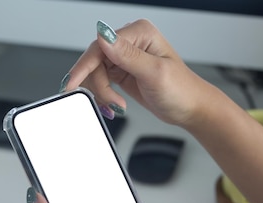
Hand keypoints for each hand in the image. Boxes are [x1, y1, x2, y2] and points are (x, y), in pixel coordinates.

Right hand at [63, 19, 216, 128]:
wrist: (189, 109)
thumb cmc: (182, 90)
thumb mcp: (154, 72)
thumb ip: (127, 55)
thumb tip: (104, 36)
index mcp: (140, 33)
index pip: (101, 46)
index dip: (85, 66)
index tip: (73, 83)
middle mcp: (131, 42)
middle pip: (95, 60)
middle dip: (98, 85)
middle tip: (108, 103)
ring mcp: (125, 57)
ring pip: (95, 73)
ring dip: (101, 92)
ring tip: (115, 106)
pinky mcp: (122, 71)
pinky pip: (100, 81)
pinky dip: (102, 95)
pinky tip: (111, 105)